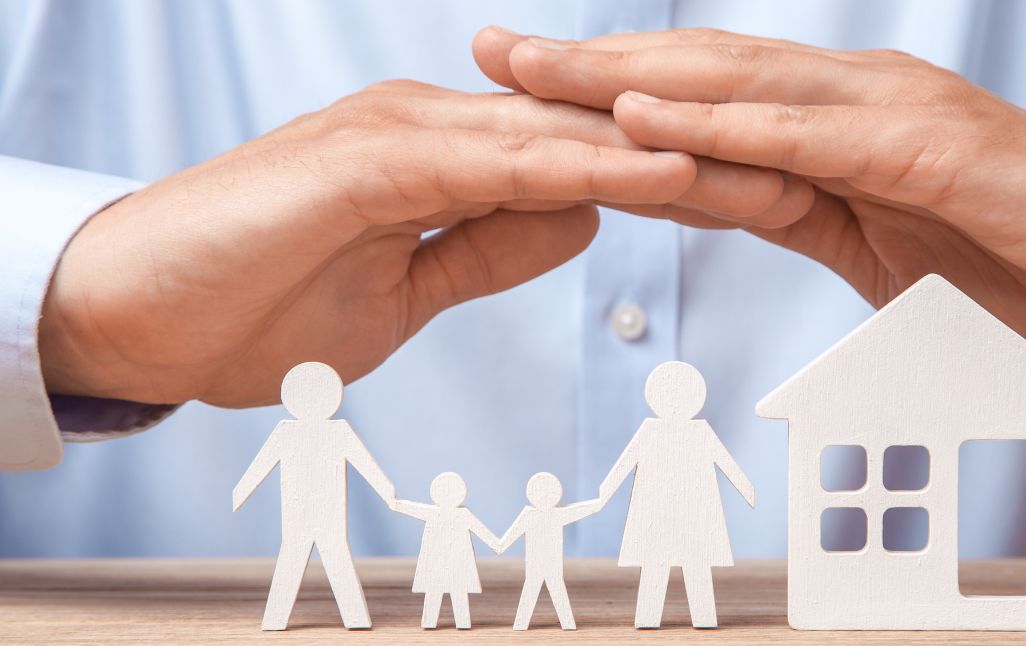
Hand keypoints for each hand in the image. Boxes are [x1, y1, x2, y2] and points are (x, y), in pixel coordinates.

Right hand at [38, 82, 802, 404]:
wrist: (130, 314)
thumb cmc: (255, 302)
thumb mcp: (405, 290)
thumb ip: (490, 246)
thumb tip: (581, 222)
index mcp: (450, 157)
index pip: (593, 161)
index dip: (686, 175)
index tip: (776, 194)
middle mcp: (437, 128)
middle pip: (598, 137)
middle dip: (704, 154)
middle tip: (813, 168)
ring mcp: (402, 134)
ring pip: (563, 139)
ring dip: (668, 153)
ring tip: (771, 164)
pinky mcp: (365, 161)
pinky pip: (495, 164)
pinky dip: (582, 169)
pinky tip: (657, 174)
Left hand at [475, 28, 1025, 375]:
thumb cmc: (1009, 263)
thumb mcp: (865, 240)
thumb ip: (786, 205)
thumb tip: (704, 192)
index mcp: (828, 126)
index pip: (696, 102)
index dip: (600, 91)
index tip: (514, 88)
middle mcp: (848, 101)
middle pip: (695, 75)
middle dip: (586, 64)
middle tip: (489, 50)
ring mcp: (890, 117)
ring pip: (738, 87)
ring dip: (630, 78)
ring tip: (534, 70)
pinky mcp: (931, 153)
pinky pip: (809, 140)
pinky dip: (725, 130)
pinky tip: (650, 121)